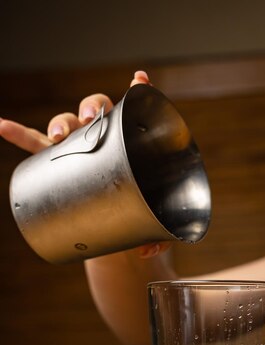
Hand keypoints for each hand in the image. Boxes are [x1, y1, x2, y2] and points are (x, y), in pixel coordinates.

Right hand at [0, 70, 167, 259]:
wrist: (115, 231)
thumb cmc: (137, 219)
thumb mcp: (152, 228)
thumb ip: (156, 238)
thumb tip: (145, 250)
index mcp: (131, 142)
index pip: (136, 112)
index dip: (139, 92)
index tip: (140, 81)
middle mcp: (103, 137)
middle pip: (95, 110)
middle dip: (91, 109)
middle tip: (94, 120)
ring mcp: (79, 148)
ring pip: (67, 123)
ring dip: (61, 122)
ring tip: (59, 134)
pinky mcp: (58, 164)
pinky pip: (34, 145)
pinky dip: (18, 134)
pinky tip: (3, 125)